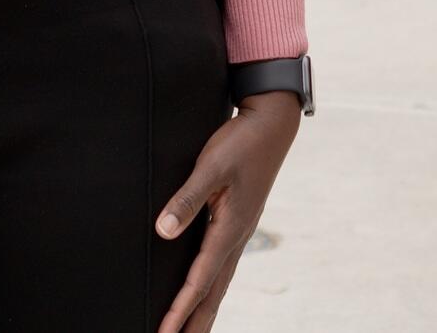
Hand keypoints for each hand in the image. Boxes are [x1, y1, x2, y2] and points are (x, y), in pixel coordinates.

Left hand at [153, 91, 302, 332]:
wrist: (271, 125)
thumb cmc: (241, 143)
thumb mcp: (211, 167)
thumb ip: (187, 200)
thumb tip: (164, 232)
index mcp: (230, 228)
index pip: (200, 278)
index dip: (180, 308)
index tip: (164, 330)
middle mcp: (237, 236)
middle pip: (213, 292)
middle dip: (194, 323)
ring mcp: (240, 232)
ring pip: (219, 283)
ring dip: (203, 310)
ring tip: (189, 332)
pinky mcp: (239, 224)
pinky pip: (222, 267)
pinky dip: (211, 287)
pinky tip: (205, 291)